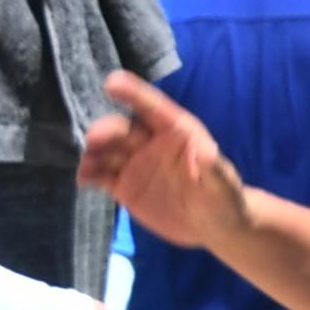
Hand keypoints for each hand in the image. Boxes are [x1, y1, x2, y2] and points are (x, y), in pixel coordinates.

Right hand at [79, 73, 249, 248]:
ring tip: (87, 163)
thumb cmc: (225, 198)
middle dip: (107, 131)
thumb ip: (216, 171)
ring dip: (94, 153)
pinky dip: (89, 174)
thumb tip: (209, 154)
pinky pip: (101, 175)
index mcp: (177, 132)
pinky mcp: (124, 185)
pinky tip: (83, 180)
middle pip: (124, 130)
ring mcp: (135, 163)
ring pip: (107, 151)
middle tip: (94, 138)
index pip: (154, 108)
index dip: (134, 94)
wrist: (214, 227)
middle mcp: (151, 142)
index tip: (112, 81)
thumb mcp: (225, 186)